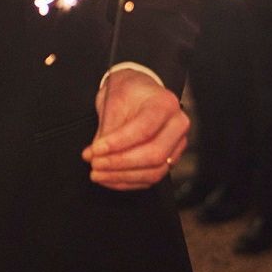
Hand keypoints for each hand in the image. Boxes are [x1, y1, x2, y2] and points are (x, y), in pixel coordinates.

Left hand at [84, 69, 188, 189]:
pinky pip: (150, 178)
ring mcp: (177, 145)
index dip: (118, 143)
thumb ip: (108, 128)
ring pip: (154, 171)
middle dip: (120, 163)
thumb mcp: (113, 99)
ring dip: (122, 176)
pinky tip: (107, 178)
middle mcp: (177, 125)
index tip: (95, 149)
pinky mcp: (170, 160)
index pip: (144, 130)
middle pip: (155, 154)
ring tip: (96, 173)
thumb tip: (96, 156)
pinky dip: (126, 181)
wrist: (138, 90)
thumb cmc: (127, 91)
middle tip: (94, 164)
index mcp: (166, 104)